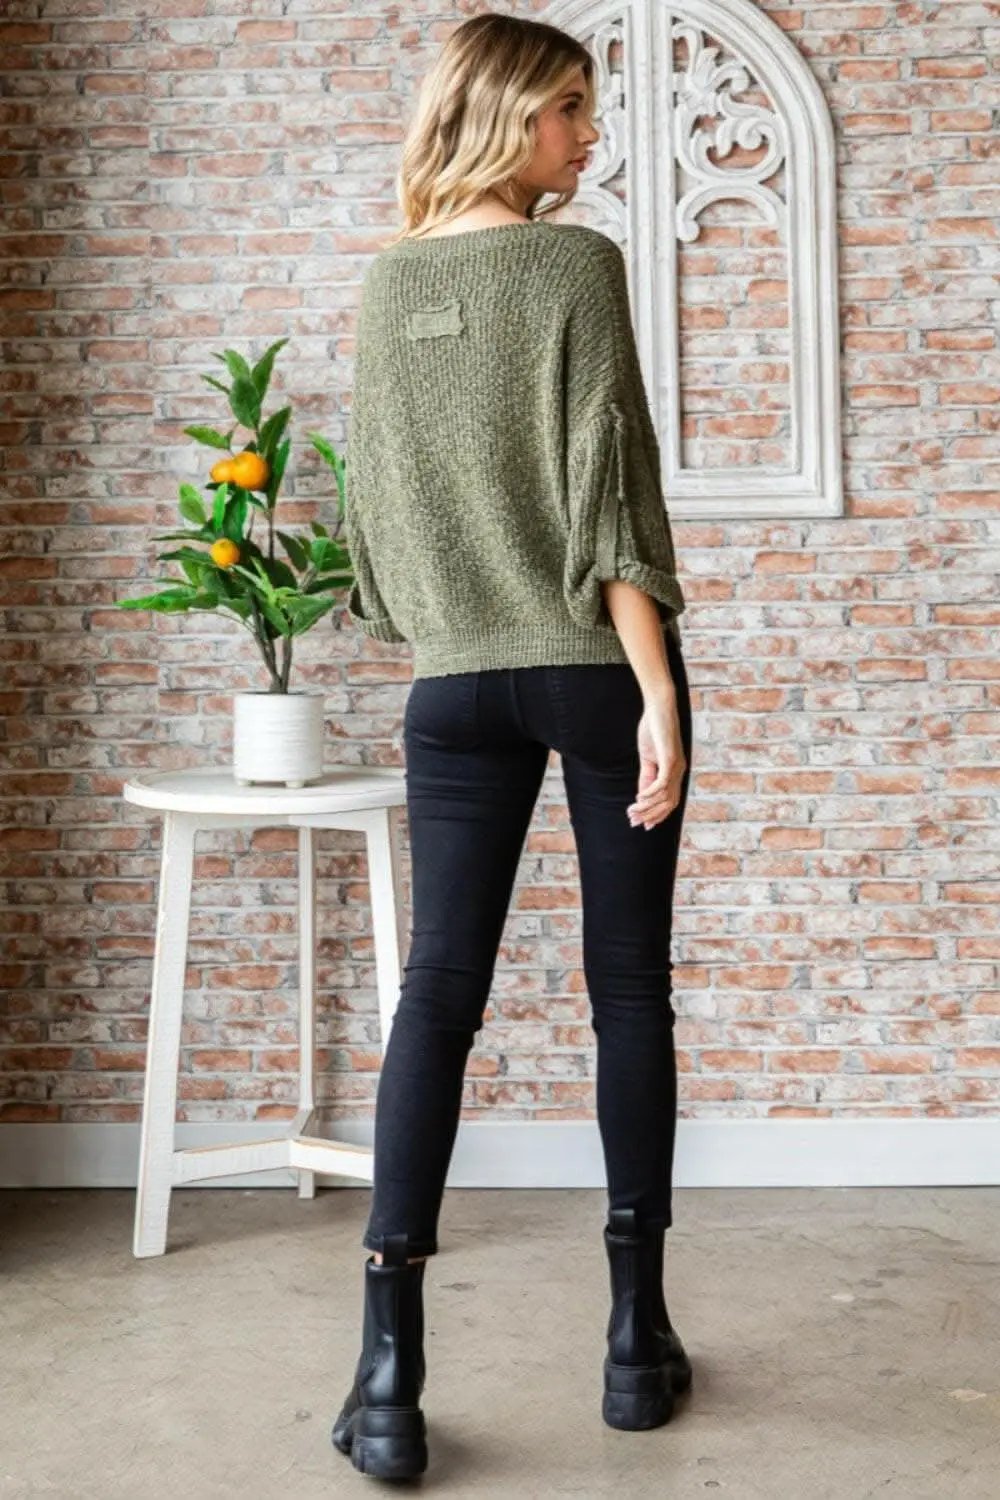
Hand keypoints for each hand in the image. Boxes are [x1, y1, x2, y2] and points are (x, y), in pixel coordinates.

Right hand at [628, 692, 685, 829]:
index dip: (657, 815)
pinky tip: (640, 797)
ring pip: (664, 797)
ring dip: (647, 807)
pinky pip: (662, 783)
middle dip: (650, 816)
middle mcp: (679, 772)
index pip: (669, 801)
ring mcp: (676, 766)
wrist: (659, 708)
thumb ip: (646, 776)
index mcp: (675, 772)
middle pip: (668, 804)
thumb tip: (642, 795)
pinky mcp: (670, 759)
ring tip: (632, 811)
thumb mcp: (648, 758)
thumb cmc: (654, 730)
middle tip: (633, 821)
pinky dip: (650, 793)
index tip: (642, 824)